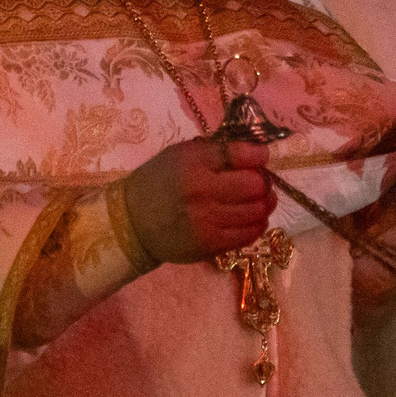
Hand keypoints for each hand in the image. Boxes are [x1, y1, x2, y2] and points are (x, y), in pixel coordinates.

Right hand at [121, 136, 275, 263]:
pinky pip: (249, 235)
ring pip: (257, 212)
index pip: (243, 155)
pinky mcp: (210, 245)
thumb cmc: (159, 181)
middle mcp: (202, 192)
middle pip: (255, 186)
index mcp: (194, 164)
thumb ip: (218, 151)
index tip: (259, 157)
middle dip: (263, 181)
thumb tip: (257, 153)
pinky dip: (256, 224)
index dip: (258, 155)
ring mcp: (207, 222)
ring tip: (256, 200)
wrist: (132, 221)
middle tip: (257, 181)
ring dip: (263, 204)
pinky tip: (249, 218)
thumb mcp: (182, 154)